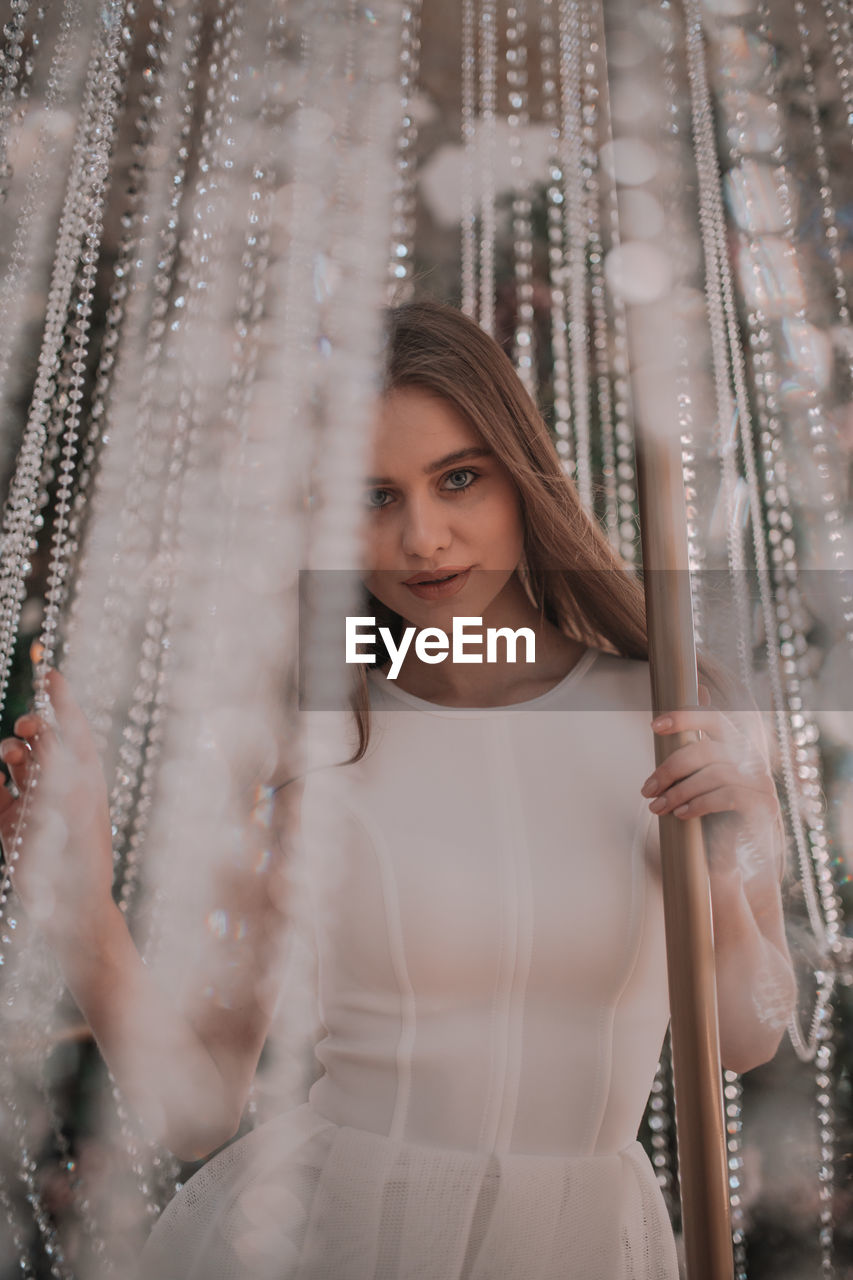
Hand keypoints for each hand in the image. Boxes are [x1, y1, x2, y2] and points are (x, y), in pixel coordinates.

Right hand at [0, 668, 113, 944]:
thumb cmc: (81, 857)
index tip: (51, 673)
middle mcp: (60, 785)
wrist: (70, 909)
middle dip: (31, 726)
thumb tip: (47, 732)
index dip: (62, 701)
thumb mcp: (73, 806)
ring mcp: (33, 803)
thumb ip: (59, 767)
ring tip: (13, 759)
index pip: (73, 729)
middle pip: (41, 740)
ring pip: (16, 761)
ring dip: (11, 751)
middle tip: (26, 730)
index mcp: (86, 777)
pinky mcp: (12, 824)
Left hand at [640, 683, 781, 880]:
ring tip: (658, 807)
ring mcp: (762, 781)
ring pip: (713, 774)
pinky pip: (726, 796)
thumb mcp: (697, 784)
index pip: (714, 719)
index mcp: (737, 746)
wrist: (738, 858)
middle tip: (646, 790)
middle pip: (706, 750)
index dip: (685, 717)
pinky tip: (681, 815)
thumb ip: (688, 759)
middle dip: (670, 769)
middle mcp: (753, 758)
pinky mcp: (764, 804)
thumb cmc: (714, 816)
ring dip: (678, 792)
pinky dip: (698, 804)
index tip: (654, 726)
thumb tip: (665, 723)